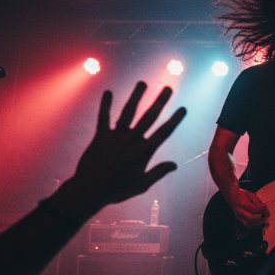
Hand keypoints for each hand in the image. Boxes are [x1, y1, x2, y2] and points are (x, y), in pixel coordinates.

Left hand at [67, 81, 185, 210]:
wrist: (90, 190)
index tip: (183, 108)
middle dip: (160, 102)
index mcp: (144, 152)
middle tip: (168, 88)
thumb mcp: (141, 185)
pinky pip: (103, 118)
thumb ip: (158, 172)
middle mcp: (132, 141)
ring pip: (128, 113)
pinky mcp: (100, 136)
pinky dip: (105, 105)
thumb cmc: (117, 190)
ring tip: (142, 83)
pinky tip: (108, 92)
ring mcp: (116, 137)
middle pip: (149, 117)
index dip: (174, 120)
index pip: (163, 132)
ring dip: (136, 97)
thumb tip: (175, 165)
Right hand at [228, 187, 268, 228]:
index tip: (265, 206)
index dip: (262, 209)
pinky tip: (259, 223)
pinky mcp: (240, 220)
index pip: (254, 209)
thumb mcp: (251, 195)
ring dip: (258, 223)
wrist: (232, 197)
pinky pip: (248, 226)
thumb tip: (264, 208)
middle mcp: (239, 212)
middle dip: (261, 217)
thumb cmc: (242, 195)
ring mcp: (239, 217)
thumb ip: (258, 202)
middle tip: (265, 214)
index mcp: (242, 203)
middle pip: (252, 219)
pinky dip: (255, 226)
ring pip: (249, 225)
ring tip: (263, 219)